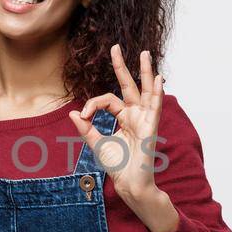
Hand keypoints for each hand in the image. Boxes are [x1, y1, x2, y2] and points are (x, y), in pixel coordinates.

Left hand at [70, 43, 179, 231]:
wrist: (129, 183)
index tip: (83, 115)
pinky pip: (155, 106)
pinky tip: (158, 78)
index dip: (93, 104)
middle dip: (122, 66)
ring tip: (145, 54)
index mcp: (122, 118)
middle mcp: (134, 115)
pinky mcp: (150, 127)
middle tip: (115, 47)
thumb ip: (86, 128)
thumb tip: (73, 112)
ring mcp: (144, 119)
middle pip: (128, 86)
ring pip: (145, 91)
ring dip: (145, 72)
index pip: (107, 100)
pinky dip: (157, 92)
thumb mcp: (96, 144)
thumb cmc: (117, 166)